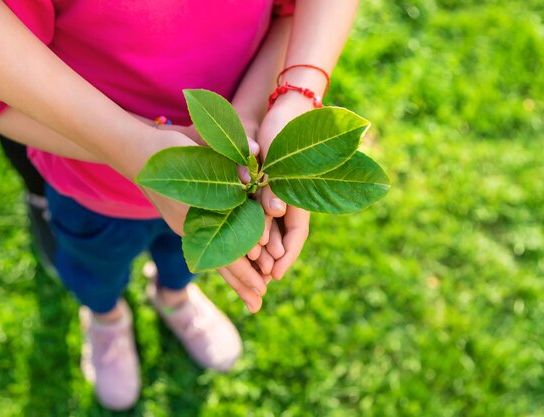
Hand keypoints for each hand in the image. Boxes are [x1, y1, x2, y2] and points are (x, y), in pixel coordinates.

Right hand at [137, 127, 267, 312]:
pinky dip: (222, 264)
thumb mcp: (199, 150)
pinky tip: (233, 272)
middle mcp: (191, 228)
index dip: (246, 266)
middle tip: (259, 304)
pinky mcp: (184, 223)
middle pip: (221, 262)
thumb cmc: (169, 147)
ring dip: (234, 279)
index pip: (227, 247)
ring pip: (214, 259)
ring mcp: (186, 228)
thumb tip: (253, 174)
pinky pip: (206, 250)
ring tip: (251, 299)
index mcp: (197, 214)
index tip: (264, 282)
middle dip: (242, 282)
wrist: (134, 151)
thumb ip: (230, 162)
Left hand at [256, 94, 313, 279]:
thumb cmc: (285, 129)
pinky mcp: (263, 187)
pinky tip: (245, 244)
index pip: (298, 234)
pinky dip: (254, 230)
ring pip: (272, 229)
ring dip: (262, 248)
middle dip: (273, 259)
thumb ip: (275, 182)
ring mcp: (277, 195)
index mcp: (299, 195)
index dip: (288, 256)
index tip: (275, 275)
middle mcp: (289, 199)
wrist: (284, 112)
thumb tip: (276, 211)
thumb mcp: (280, 156)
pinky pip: (259, 215)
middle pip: (284, 237)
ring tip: (252, 269)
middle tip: (260, 280)